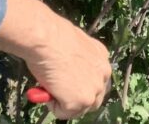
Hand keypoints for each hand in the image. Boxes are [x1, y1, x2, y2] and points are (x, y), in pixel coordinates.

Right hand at [0, 0, 111, 119]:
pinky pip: (64, 113)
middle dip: (76, 97)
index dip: (79, 83)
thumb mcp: (73, 44)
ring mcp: (93, 90)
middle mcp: (103, 75)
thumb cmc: (53, 35)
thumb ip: (77, 59)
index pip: (95, 80)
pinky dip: (52, 105)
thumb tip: (67, 69)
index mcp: (102, 58)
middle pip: (93, 98)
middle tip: (58, 90)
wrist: (45, 38)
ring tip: (50, 83)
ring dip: (64, 101)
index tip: (66, 82)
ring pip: (79, 108)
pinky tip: (47, 87)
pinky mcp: (80, 101)